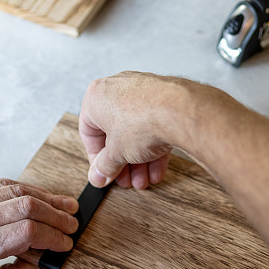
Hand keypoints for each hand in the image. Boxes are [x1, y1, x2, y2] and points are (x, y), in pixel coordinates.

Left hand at [0, 179, 78, 268]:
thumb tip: (42, 257)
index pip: (29, 231)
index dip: (54, 236)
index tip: (65, 243)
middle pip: (29, 206)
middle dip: (57, 214)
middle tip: (72, 222)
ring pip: (19, 189)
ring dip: (47, 198)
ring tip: (65, 206)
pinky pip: (3, 183)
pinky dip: (26, 190)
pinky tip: (39, 198)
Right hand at [80, 71, 193, 187]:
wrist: (180, 112)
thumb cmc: (143, 121)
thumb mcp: (117, 153)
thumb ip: (105, 166)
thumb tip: (99, 174)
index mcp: (96, 97)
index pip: (89, 133)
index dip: (97, 159)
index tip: (104, 173)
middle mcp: (116, 89)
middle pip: (114, 134)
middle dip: (122, 162)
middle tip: (125, 179)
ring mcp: (141, 91)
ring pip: (135, 131)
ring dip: (138, 160)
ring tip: (144, 178)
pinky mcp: (162, 98)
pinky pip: (152, 125)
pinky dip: (153, 146)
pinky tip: (156, 168)